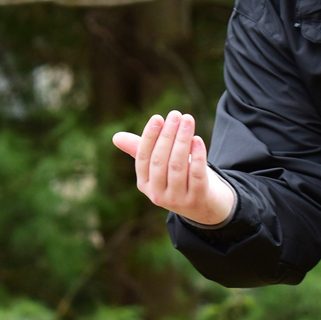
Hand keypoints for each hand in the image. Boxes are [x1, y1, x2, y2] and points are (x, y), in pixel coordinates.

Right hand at [111, 111, 237, 228]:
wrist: (204, 205)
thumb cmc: (179, 177)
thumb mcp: (159, 165)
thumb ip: (140, 150)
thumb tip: (116, 137)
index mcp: (144, 184)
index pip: (143, 157)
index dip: (150, 137)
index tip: (158, 117)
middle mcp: (157, 194)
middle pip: (160, 160)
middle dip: (168, 135)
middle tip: (175, 114)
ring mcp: (177, 199)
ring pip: (178, 166)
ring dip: (183, 140)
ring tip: (188, 120)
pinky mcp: (196, 199)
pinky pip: (196, 175)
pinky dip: (197, 156)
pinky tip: (197, 140)